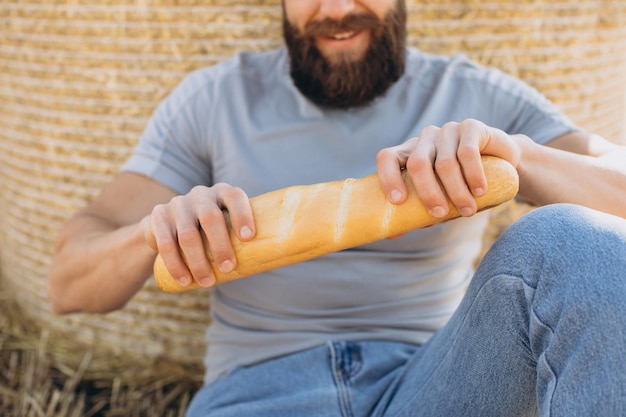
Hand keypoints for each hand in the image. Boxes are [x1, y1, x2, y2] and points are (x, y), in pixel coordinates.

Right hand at [143, 183, 255, 287]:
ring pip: (187, 234)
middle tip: (230, 268)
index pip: (235, 196)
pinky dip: (176, 264)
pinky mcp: (158, 217)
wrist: (169, 227)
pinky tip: (184, 280)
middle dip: (221, 245)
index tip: (249, 239)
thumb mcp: (228, 227)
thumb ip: (246, 238)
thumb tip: (284, 258)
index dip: (243, 215)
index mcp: (222, 193)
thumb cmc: (212, 232)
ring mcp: (178, 204)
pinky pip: (165, 243)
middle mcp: (200, 194)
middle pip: (210, 217)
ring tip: (207, 283)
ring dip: (198, 261)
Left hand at [376, 119, 521, 217]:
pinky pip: (467, 153)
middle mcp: (425, 139)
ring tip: (468, 211)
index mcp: (410, 153)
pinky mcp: (470, 127)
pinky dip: (473, 176)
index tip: (398, 201)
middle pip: (417, 163)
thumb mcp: (439, 198)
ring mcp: (447, 131)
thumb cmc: (463, 185)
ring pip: (445, 163)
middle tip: (440, 214)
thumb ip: (416, 212)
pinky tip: (480, 191)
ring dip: (457, 191)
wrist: (505, 164)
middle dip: (428, 193)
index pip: (387, 158)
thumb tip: (390, 235)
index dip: (388, 177)